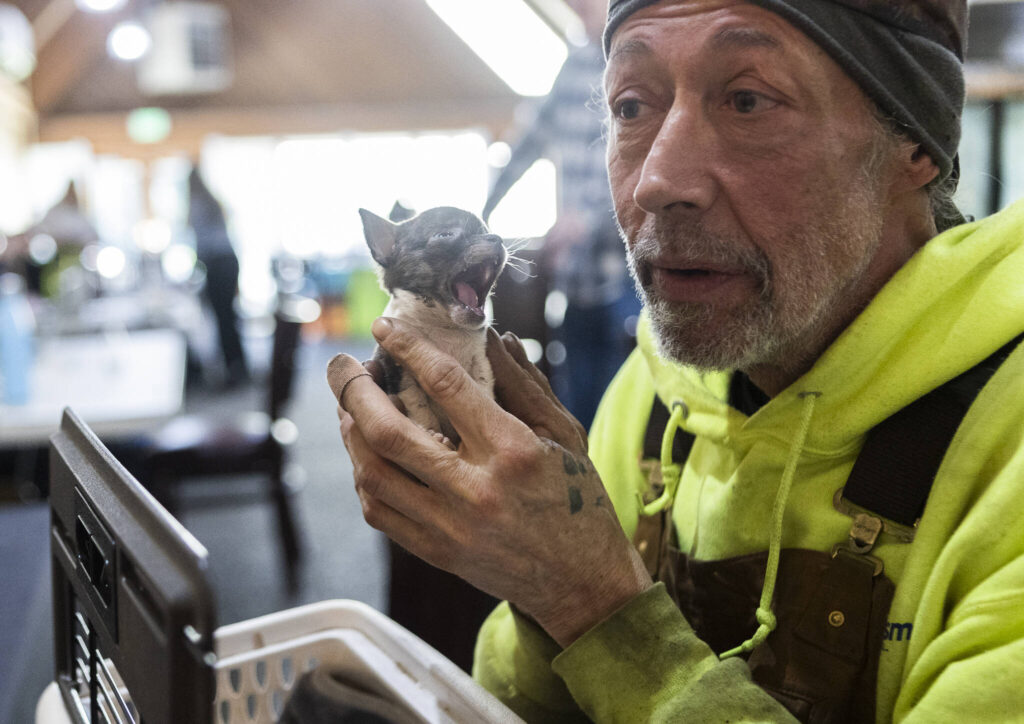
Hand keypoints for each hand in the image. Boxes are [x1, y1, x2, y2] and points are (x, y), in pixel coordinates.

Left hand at [327, 317, 652, 646]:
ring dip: (350, 432)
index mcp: (513, 451)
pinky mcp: (436, 552)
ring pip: (372, 473)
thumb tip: (492, 337)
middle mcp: (475, 489)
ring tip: (350, 405)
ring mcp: (450, 526)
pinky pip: (378, 511)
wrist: (580, 583)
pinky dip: (363, 475)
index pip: (447, 385)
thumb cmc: (578, 501)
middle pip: (389, 432)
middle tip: (344, 365)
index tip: (385, 326)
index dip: (409, 348)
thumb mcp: (564, 434)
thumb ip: (525, 384)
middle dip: (354, 390)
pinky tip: (366, 451)